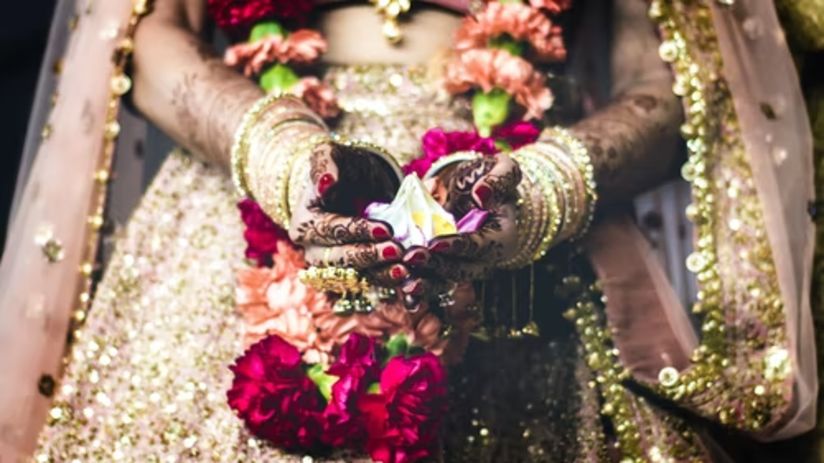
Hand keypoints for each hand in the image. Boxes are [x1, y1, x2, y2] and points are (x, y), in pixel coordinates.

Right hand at [289, 140, 409, 286]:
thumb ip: (324, 163)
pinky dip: (390, 279)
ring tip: (405, 270)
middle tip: (396, 251)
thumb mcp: (331, 154)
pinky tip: (410, 277)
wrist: (355, 184)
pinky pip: (372, 280)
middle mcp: (316, 250)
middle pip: (341, 258)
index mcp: (305, 223)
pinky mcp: (357, 272)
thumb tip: (325, 183)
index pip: (330, 229)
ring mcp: (336, 265)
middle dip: (369, 255)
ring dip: (381, 274)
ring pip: (357, 275)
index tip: (383, 229)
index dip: (356, 230)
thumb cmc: (342, 167)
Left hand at [407, 154, 521, 282]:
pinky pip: (433, 279)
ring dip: (425, 283)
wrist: (475, 188)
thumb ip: (499, 179)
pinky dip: (418, 285)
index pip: (480, 246)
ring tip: (402, 280)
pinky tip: (399, 285)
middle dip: (436, 266)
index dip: (458, 246)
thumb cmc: (490, 178)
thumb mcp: (503, 169)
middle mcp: (485, 257)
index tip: (435, 243)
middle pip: (462, 270)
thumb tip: (481, 194)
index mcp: (502, 237)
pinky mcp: (446, 264)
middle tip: (411, 257)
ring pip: (446, 280)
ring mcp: (464, 264)